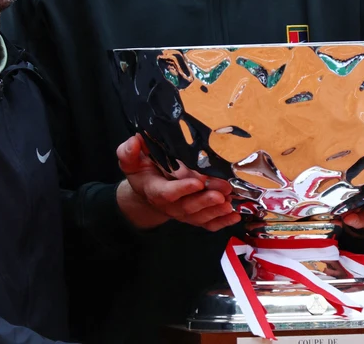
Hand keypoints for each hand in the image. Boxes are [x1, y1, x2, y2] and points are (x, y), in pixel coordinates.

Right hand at [116, 135, 240, 231]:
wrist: (147, 191)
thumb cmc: (142, 172)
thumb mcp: (130, 161)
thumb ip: (128, 152)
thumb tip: (135, 141)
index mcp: (155, 190)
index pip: (168, 192)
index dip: (182, 188)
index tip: (198, 181)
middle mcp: (170, 205)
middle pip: (188, 206)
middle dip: (206, 200)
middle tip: (222, 191)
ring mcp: (183, 213)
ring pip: (199, 216)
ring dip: (215, 211)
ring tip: (230, 203)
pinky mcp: (194, 217)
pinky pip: (207, 224)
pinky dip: (221, 222)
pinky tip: (234, 216)